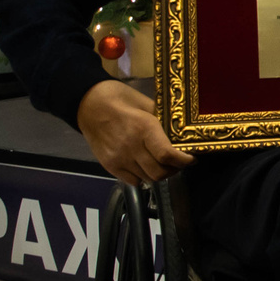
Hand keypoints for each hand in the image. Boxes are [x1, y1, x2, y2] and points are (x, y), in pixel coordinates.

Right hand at [76, 78, 190, 185]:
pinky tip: (145, 166)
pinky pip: (133, 181)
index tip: (191, 159)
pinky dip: (143, 177)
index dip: (184, 161)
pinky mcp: (109, 165)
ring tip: (163, 164)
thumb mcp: (146, 103)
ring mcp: (119, 158)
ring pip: (148, 179)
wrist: (88, 104)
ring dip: (159, 174)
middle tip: (178, 162)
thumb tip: (181, 135)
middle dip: (174, 170)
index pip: (167, 155)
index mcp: (143, 128)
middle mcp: (131, 146)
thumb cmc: (119, 99)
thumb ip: (163, 121)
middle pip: (159, 172)